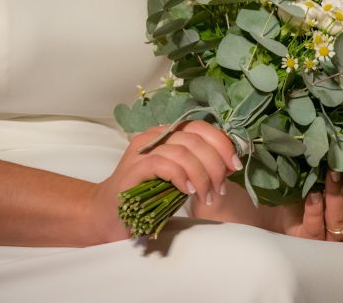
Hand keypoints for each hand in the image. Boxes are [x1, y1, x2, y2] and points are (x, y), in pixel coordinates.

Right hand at [89, 120, 241, 241]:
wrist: (108, 215)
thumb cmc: (146, 196)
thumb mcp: (178, 177)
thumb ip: (199, 165)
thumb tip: (229, 163)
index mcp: (166, 134)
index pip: (200, 127)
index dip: (222, 144)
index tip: (234, 165)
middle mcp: (154, 137)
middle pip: (195, 139)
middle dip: (215, 165)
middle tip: (219, 189)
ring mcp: (142, 151)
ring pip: (183, 152)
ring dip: (201, 176)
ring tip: (206, 196)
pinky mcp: (133, 169)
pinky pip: (164, 164)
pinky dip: (181, 177)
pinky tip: (188, 192)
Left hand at [280, 162, 342, 240]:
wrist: (286, 213)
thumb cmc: (319, 188)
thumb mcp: (337, 178)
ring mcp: (332, 235)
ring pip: (339, 219)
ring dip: (337, 195)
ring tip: (333, 173)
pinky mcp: (309, 238)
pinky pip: (315, 228)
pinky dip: (315, 211)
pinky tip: (312, 195)